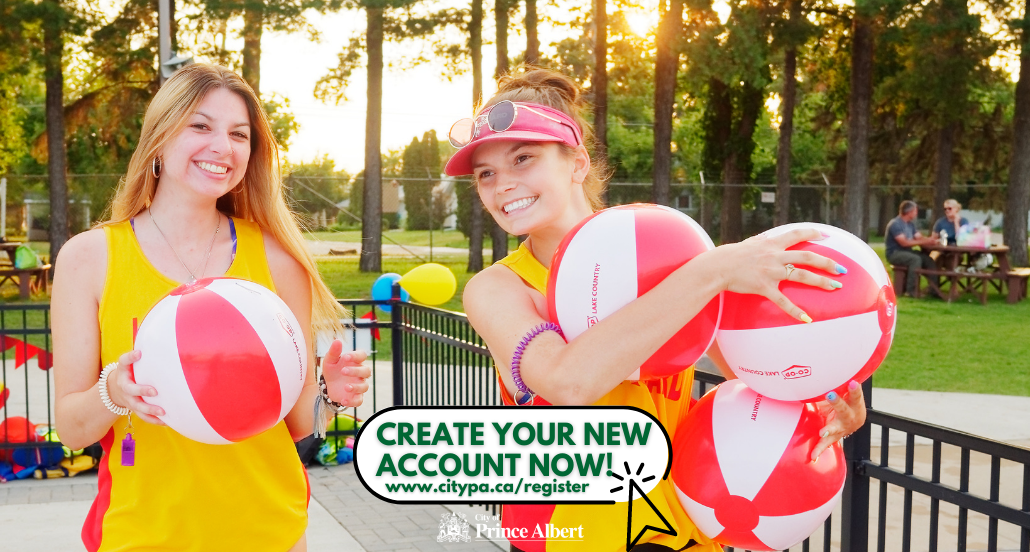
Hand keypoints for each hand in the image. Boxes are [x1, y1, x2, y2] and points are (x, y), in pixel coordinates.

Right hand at [106, 350, 165, 425]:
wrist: (114, 390)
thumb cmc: (128, 372)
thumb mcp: (129, 362)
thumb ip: (137, 354)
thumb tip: (155, 341)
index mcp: (123, 372)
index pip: (124, 362)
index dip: (130, 357)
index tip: (139, 353)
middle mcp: (125, 387)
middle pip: (131, 390)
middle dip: (142, 391)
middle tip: (154, 391)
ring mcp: (130, 400)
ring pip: (138, 407)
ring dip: (149, 410)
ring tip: (162, 412)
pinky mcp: (135, 409)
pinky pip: (143, 417)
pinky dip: (154, 420)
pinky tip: (165, 422)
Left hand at [322, 341, 370, 406]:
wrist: (327, 387)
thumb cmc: (332, 370)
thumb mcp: (330, 361)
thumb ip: (334, 351)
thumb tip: (337, 341)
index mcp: (355, 362)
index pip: (362, 355)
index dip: (356, 356)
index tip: (345, 357)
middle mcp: (360, 373)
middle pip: (366, 371)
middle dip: (356, 371)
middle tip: (343, 371)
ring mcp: (359, 385)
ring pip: (365, 386)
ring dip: (356, 387)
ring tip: (345, 387)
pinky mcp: (356, 397)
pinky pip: (359, 400)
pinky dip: (352, 401)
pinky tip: (343, 400)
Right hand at [708, 228, 844, 321]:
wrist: (718, 267)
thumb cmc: (731, 255)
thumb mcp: (749, 244)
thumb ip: (761, 242)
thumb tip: (766, 238)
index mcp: (772, 244)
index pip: (796, 234)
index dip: (812, 233)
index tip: (825, 235)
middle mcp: (775, 256)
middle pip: (807, 257)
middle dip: (827, 262)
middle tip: (842, 269)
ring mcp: (771, 272)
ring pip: (802, 276)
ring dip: (821, 281)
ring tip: (836, 287)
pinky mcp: (764, 287)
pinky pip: (783, 301)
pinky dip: (796, 311)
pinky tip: (807, 319)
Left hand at [811, 380, 865, 461]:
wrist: (852, 421)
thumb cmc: (845, 401)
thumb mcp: (845, 392)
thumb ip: (839, 385)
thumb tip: (828, 368)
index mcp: (855, 406)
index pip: (856, 396)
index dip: (855, 390)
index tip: (853, 382)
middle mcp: (851, 418)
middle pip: (845, 410)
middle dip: (837, 402)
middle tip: (830, 394)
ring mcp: (843, 429)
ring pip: (836, 429)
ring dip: (829, 429)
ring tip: (823, 431)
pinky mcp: (835, 437)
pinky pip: (826, 443)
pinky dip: (819, 450)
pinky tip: (813, 456)